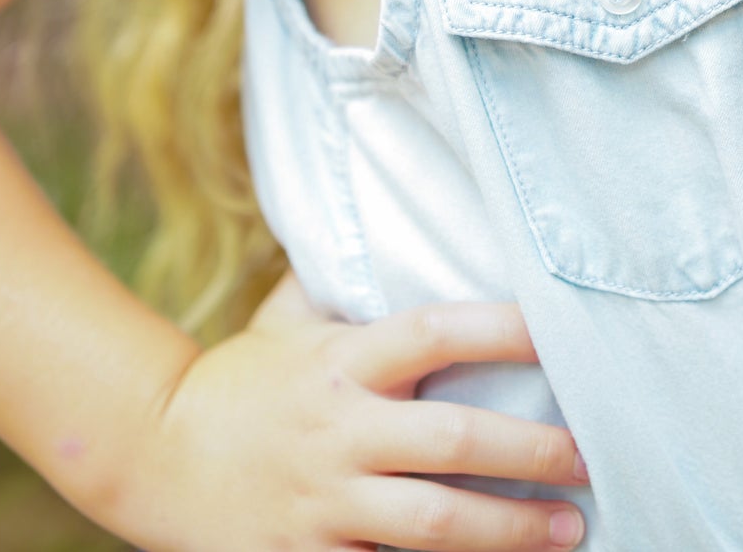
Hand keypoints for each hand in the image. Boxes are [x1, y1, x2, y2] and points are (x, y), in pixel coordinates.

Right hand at [112, 285, 587, 550]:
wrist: (150, 454)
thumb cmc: (240, 378)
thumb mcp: (288, 319)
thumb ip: (345, 282)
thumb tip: (405, 220)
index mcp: (343, 360)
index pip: (437, 330)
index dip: (504, 327)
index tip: (564, 333)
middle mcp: (340, 430)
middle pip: (453, 440)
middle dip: (533, 454)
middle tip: (592, 458)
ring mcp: (324, 504)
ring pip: (432, 526)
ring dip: (510, 532)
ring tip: (570, 532)